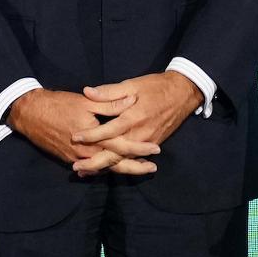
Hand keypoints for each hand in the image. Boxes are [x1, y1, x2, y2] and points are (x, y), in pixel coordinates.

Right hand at [8, 88, 158, 175]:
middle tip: (152, 168)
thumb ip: (110, 102)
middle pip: (115, 163)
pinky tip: (112, 167)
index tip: (156, 149)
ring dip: (121, 168)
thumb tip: (131, 101)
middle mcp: (87, 152)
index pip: (122, 145)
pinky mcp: (69, 158)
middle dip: (135, 166)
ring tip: (137, 169)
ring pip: (104, 167)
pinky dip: (103, 168)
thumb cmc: (59, 104)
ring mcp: (77, 158)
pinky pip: (91, 167)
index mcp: (94, 137)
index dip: (140, 148)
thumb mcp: (86, 100)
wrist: (31, 114)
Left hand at [70, 72, 201, 175]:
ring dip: (104, 167)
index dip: (91, 135)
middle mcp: (140, 134)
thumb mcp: (132, 84)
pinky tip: (107, 169)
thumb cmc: (155, 87)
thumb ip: (110, 92)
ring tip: (86, 172)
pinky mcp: (152, 145)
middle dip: (95, 162)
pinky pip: (133, 158)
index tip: (75, 138)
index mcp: (133, 117)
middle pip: (114, 153)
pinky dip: (119, 165)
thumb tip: (87, 92)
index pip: (108, 130)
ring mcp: (147, 142)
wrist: (182, 94)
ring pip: (123, 159)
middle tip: (76, 168)